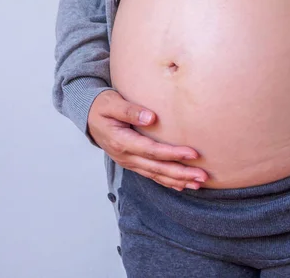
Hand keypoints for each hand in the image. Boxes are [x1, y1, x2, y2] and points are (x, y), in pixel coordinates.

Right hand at [88, 90, 208, 190]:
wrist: (87, 115)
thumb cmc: (101, 106)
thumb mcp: (112, 103)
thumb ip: (130, 111)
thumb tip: (151, 118)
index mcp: (121, 141)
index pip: (151, 150)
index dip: (172, 154)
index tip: (192, 153)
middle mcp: (125, 156)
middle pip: (156, 168)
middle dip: (180, 173)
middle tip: (202, 176)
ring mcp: (128, 161)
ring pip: (155, 175)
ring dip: (177, 180)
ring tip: (197, 183)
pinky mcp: (131, 162)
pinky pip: (151, 174)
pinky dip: (166, 181)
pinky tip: (181, 185)